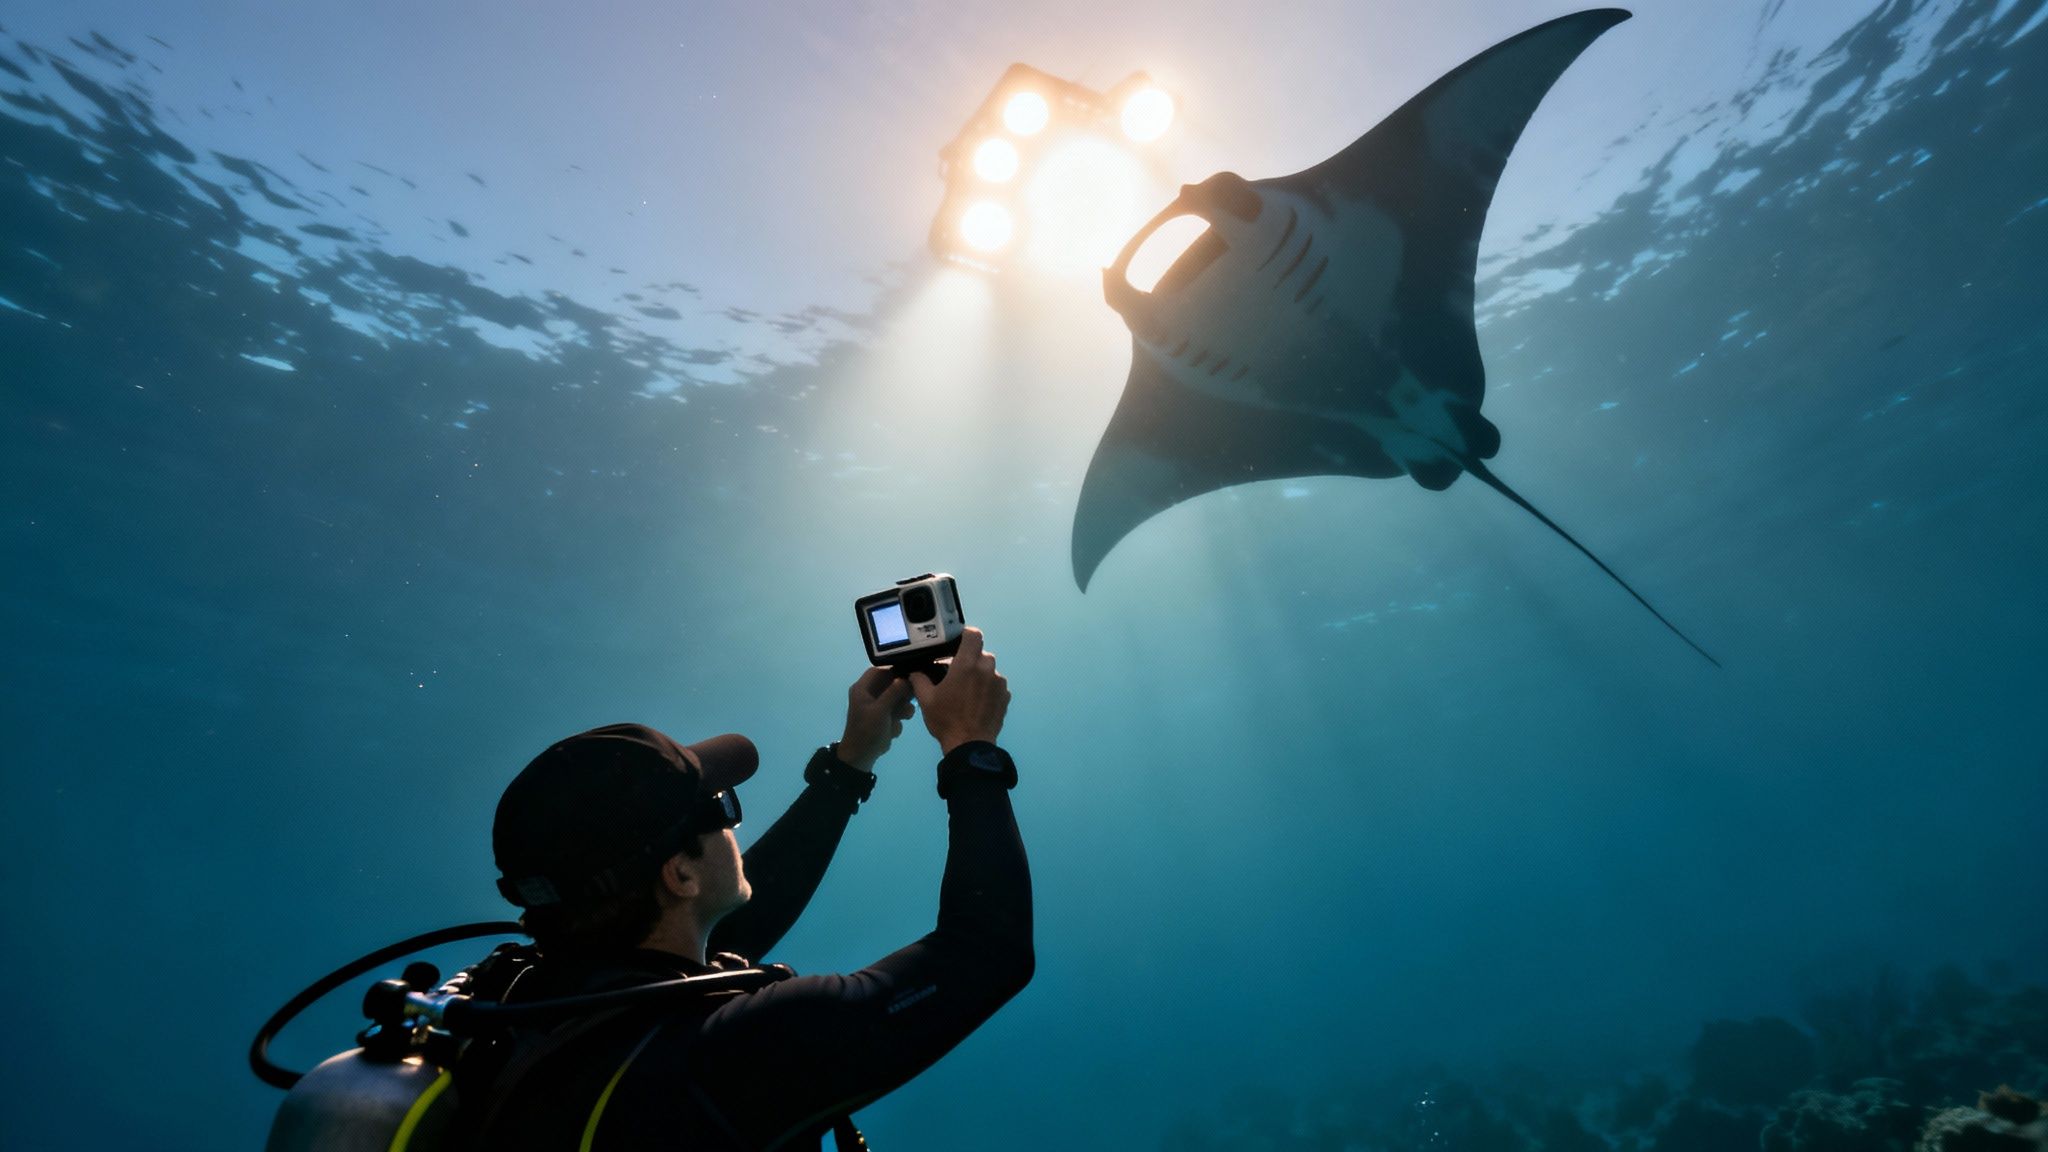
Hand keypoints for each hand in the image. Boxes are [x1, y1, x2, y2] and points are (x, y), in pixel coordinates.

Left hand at [836, 665, 915, 771]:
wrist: (862, 756)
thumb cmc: (867, 730)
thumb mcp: (881, 710)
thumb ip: (894, 692)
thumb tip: (907, 678)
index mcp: (863, 688)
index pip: (880, 670)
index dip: (895, 670)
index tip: (911, 674)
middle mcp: (869, 693)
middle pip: (891, 683)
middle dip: (902, 692)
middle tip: (912, 697)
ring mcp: (877, 705)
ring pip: (897, 697)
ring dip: (903, 706)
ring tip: (904, 716)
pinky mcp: (884, 716)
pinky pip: (897, 710)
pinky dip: (899, 717)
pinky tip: (894, 728)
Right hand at [908, 627, 1008, 754]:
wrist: (969, 745)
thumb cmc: (946, 719)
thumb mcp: (926, 699)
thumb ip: (919, 680)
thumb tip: (915, 672)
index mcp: (967, 664)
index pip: (973, 635)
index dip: (965, 635)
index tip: (958, 644)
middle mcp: (987, 669)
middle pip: (981, 653)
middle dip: (970, 660)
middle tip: (957, 674)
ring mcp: (999, 683)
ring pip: (990, 670)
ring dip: (980, 675)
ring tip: (968, 692)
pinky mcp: (1006, 696)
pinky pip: (996, 685)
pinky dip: (988, 689)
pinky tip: (978, 703)